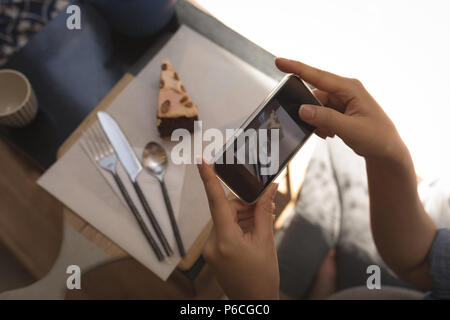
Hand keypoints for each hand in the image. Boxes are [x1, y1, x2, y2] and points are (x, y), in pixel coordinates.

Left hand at [197, 159, 278, 299]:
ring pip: (227, 219)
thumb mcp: (266, 241)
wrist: (254, 302)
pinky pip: (225, 229)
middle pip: (227, 209)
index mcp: (225, 241)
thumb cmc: (262, 277)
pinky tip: (255, 227)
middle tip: (268, 203)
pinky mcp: (214, 252)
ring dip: (245, 215)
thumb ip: (264, 212)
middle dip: (247, 204)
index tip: (201, 161)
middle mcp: (213, 244)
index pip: (216, 202)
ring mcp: (211, 249)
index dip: (209, 179)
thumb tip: (269, 188)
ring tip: (265, 219)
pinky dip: (239, 225)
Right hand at [275, 58, 406, 161]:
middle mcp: (345, 90)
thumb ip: (325, 119)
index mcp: (350, 88)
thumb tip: (302, 110)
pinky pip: (320, 113)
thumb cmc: (377, 137)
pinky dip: (321, 124)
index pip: (317, 75)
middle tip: (322, 128)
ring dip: (318, 121)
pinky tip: (331, 133)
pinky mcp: (340, 110)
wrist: (387, 151)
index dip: (296, 68)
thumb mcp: (350, 129)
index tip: (278, 61)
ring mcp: (342, 100)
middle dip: (311, 111)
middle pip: (314, 94)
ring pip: (316, 106)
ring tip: (330, 133)